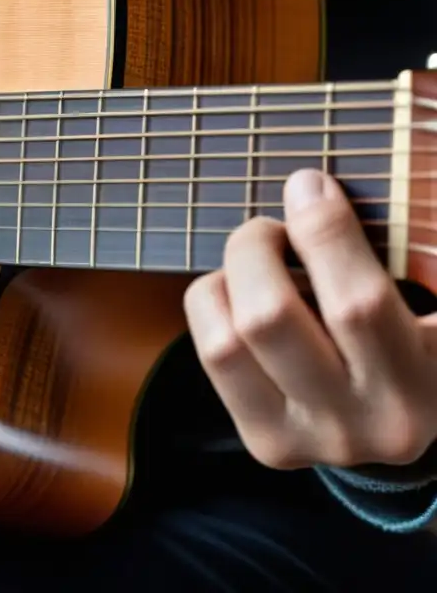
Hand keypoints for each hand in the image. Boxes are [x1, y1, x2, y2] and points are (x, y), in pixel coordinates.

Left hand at [184, 168, 436, 470]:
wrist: (400, 423)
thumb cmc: (415, 333)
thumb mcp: (428, 302)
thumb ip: (410, 252)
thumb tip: (315, 187)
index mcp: (432, 379)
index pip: (359, 304)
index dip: (324, 233)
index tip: (310, 184)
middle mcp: (377, 421)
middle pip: (270, 317)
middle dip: (256, 248)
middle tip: (271, 227)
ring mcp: (317, 441)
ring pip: (228, 342)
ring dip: (229, 280)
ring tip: (257, 260)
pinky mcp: (269, 444)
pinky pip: (214, 355)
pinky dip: (214, 305)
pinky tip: (242, 295)